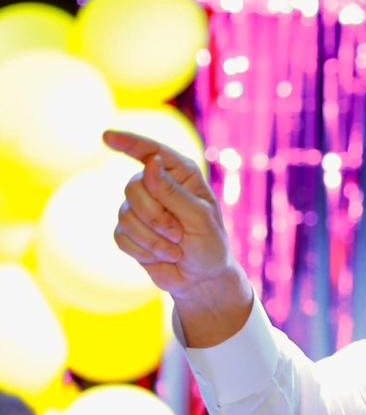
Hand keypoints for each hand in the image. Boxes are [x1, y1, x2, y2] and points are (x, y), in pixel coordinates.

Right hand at [106, 130, 251, 345]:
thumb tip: (151, 162)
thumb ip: (173, 192)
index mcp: (181, 175)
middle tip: (179, 235)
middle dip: (156, 217)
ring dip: (153, 238)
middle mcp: (157, 185)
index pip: (152, 152)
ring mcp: (139, 207)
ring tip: (176, 249)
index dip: (129, 142)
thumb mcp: (200, 218)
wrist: (201, 278)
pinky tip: (162, 256)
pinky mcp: (128, 230)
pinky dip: (143, 249)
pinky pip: (121, 235)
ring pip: (125, 213)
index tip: (106, 136)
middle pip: (134, 186)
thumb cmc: (209, 245)